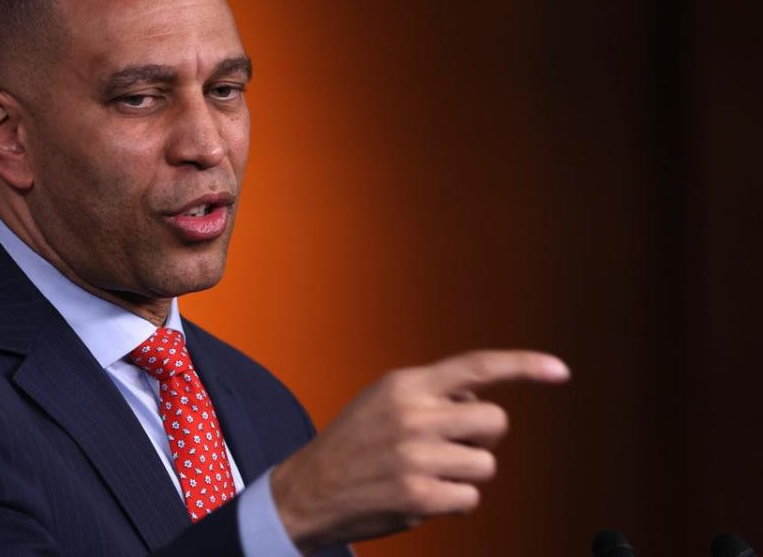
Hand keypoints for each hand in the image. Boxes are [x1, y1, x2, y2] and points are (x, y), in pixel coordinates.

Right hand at [270, 350, 569, 552]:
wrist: (307, 490)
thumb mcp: (383, 400)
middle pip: (495, 422)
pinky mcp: (420, 496)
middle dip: (483, 438)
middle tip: (452, 447)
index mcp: (405, 385)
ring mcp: (417, 457)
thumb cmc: (352, 445)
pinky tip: (421, 495)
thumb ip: (430, 394)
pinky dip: (453, 501)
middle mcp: (414, 415)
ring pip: (485, 465)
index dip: (523, 366)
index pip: (476, 366)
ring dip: (465, 473)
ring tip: (427, 472)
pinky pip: (470, 498)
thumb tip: (481, 400)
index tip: (560, 371)